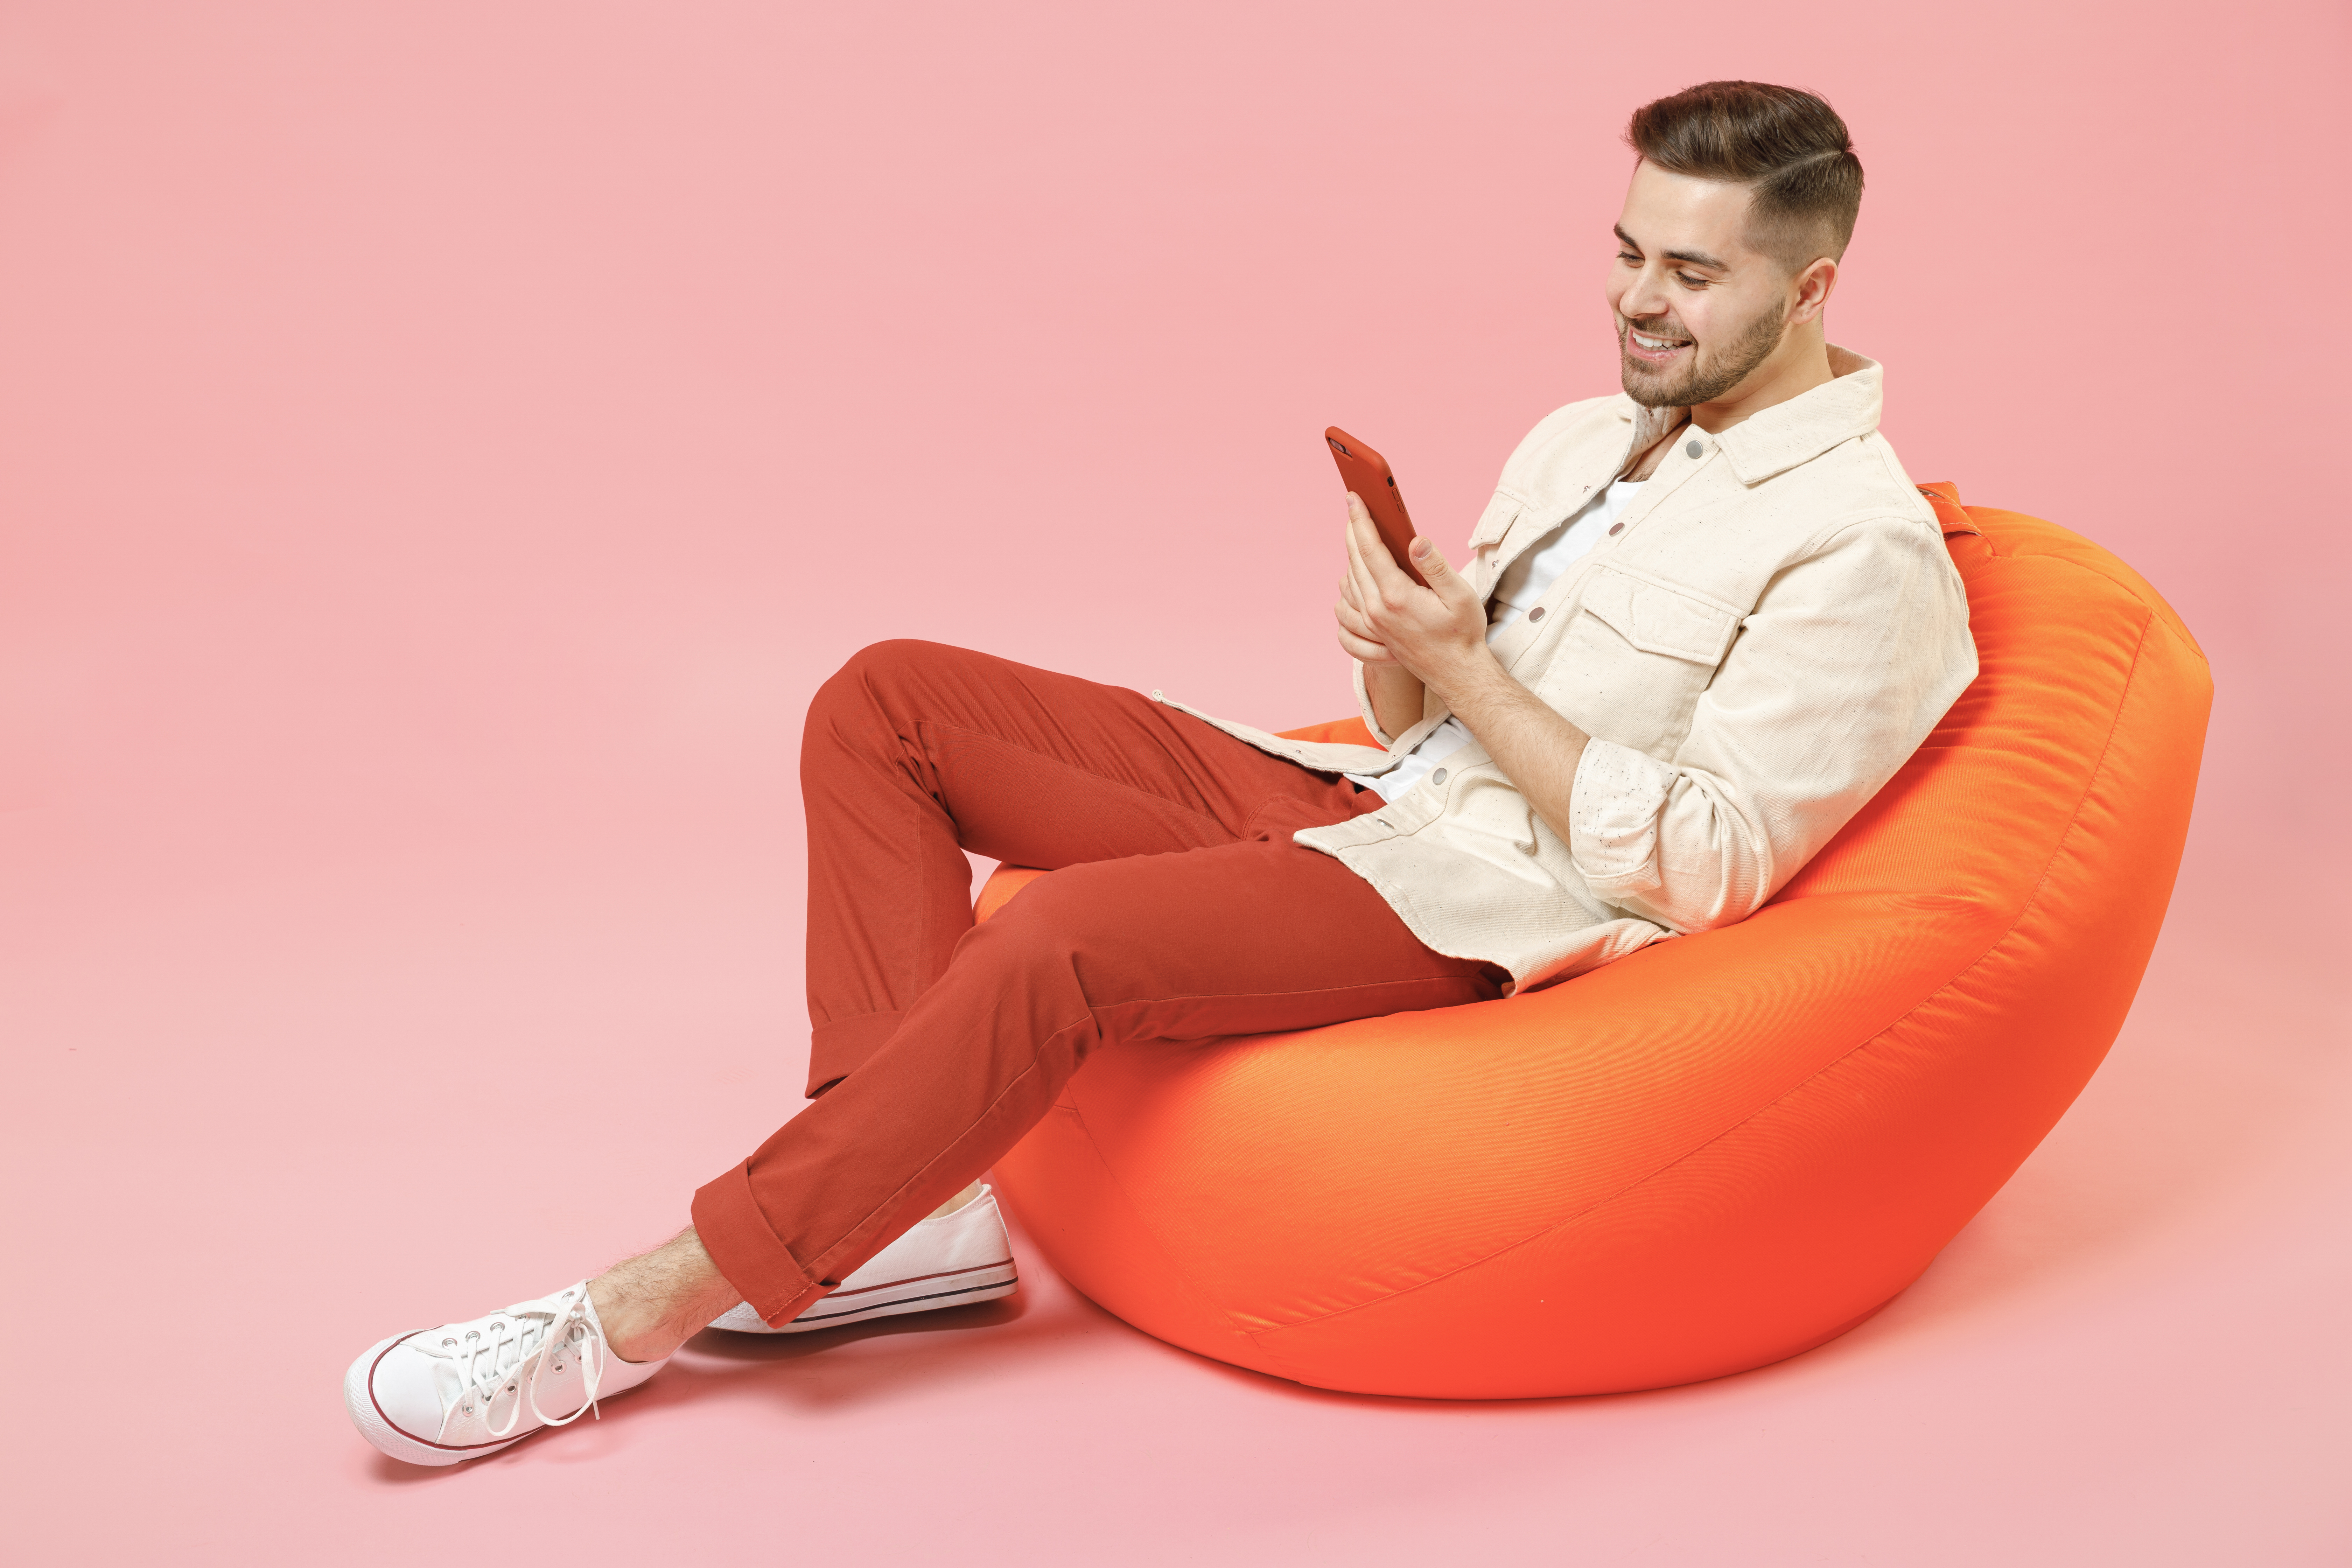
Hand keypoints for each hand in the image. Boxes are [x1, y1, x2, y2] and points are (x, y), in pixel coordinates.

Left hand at [1334, 493, 1488, 698]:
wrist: (1459, 675)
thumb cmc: (1463, 633)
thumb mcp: (1459, 595)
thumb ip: (1435, 566)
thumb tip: (1415, 540)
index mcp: (1396, 596)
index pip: (1370, 549)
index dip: (1361, 520)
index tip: (1353, 498)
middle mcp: (1377, 612)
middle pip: (1355, 562)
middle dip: (1353, 532)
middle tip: (1355, 510)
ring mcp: (1372, 627)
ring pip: (1348, 585)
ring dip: (1349, 561)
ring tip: (1358, 543)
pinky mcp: (1373, 638)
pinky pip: (1344, 615)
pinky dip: (1344, 596)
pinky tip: (1353, 585)